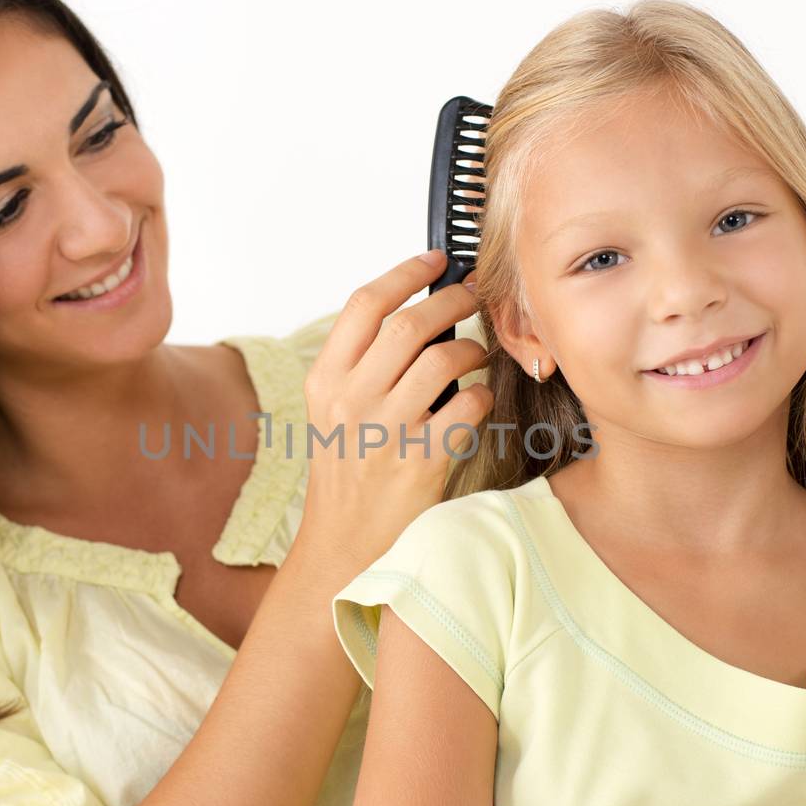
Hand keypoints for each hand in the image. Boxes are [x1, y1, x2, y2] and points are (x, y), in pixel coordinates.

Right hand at [297, 249, 491, 567]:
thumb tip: (415, 313)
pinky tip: (477, 397)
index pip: (363, 305)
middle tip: (473, 294)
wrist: (346, 545)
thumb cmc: (347, 473)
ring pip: (442, 359)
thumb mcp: (333, 412)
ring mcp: (385, 431)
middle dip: (451, 300)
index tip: (436, 260)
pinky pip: (467, 406)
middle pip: (408, 324)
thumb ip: (361, 364)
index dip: (405, 274)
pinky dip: (480, 394)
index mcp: (324, 381)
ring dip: (471, 347)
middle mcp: (350, 401)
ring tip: (477, 352)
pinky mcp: (420, 460)